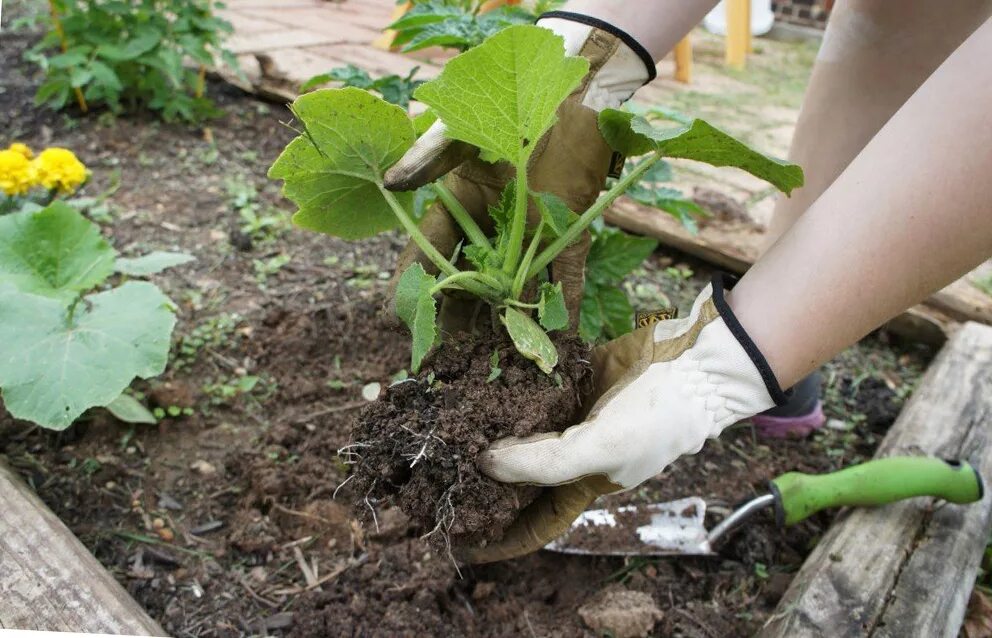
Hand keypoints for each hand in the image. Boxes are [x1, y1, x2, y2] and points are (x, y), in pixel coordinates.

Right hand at [385, 12, 654, 329]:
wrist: (575, 95)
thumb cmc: (512, 104)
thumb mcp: (463, 129)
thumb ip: (430, 155)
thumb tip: (391, 182)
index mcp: (456, 207)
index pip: (428, 255)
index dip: (415, 287)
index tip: (404, 320)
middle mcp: (490, 230)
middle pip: (471, 284)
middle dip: (462, 320)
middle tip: (458, 356)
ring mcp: (530, 237)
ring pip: (515, 290)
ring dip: (510, 323)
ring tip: (505, 358)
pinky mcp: (568, 237)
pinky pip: (566, 278)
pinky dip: (565, 306)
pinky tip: (563, 336)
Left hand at [462, 275, 787, 562]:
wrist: (691, 366)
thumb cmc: (654, 422)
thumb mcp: (598, 450)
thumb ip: (541, 462)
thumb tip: (484, 462)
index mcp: (579, 485)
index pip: (531, 524)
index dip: (496, 538)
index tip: (455, 541)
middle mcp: (568, 454)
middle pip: (515, 475)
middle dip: (478, 478)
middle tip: (432, 473)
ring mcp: (568, 416)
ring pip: (516, 428)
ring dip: (485, 427)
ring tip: (443, 426)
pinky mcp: (569, 379)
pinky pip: (528, 385)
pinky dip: (503, 383)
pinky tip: (472, 378)